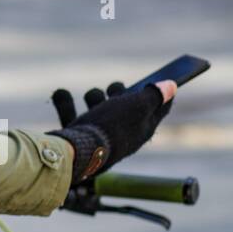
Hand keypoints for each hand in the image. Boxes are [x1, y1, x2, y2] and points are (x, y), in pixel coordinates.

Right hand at [47, 79, 177, 186]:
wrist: (77, 153)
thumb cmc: (112, 128)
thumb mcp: (137, 106)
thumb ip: (154, 95)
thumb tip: (171, 86)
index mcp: (143, 128)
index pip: (160, 108)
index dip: (162, 93)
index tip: (164, 78)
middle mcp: (124, 133)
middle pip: (126, 106)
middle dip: (120, 92)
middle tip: (116, 89)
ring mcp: (99, 135)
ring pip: (98, 108)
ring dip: (94, 96)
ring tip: (92, 96)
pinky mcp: (78, 136)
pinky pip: (71, 112)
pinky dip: (65, 101)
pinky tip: (61, 93)